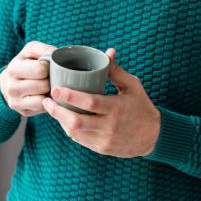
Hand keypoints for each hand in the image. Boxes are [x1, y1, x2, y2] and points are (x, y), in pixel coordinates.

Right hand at [0, 41, 55, 116]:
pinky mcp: (23, 112)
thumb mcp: (30, 51)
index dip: (48, 67)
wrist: (9, 83)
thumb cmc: (25, 64)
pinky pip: (43, 109)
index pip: (40, 70)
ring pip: (44, 100)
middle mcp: (12, 87)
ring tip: (47, 86)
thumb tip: (57, 55)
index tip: (46, 66)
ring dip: (49, 92)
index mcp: (13, 69)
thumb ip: (44, 49)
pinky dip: (48, 102)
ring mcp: (16, 102)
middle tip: (48, 77)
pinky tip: (45, 95)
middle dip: (49, 80)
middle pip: (43, 85)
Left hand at [42, 48, 160, 157]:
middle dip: (57, 111)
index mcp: (116, 108)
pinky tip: (64, 119)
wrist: (153, 136)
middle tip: (47, 99)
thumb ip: (116, 71)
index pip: (89, 102)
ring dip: (60, 120)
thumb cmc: (142, 106)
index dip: (70, 96)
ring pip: (74, 132)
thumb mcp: (132, 86)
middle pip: (76, 121)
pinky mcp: (101, 148)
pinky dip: (69, 129)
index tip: (56, 89)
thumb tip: (107, 52)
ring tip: (52, 108)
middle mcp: (109, 126)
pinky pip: (80, 139)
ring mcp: (104, 140)